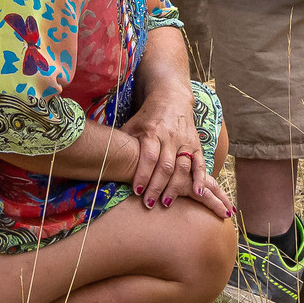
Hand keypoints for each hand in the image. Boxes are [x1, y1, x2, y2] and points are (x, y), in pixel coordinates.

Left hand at [120, 83, 233, 217]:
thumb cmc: (147, 117)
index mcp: (152, 131)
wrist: (172, 98)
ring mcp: (184, 141)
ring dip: (175, 186)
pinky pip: (199, 162)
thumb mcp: (132, 125)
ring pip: (182, 167)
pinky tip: (197, 192)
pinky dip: (200, 177)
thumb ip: (122, 143)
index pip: (149, 156)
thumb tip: (103, 162)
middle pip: (165, 165)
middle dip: (157, 186)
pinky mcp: (196, 144)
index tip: (137, 191)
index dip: (143, 174)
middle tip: (149, 203)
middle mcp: (170, 136)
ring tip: (166, 203)